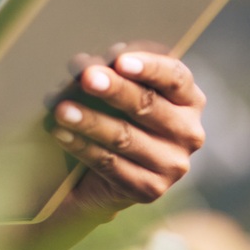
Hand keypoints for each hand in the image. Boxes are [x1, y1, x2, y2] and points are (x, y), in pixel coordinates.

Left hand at [47, 45, 206, 213]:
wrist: (107, 174)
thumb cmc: (116, 115)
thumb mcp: (120, 90)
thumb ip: (111, 72)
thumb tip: (84, 63)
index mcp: (188, 100)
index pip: (175, 77)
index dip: (149, 67)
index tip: (120, 60)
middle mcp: (188, 132)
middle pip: (148, 105)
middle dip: (115, 90)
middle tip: (87, 78)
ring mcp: (172, 164)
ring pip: (125, 137)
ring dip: (90, 120)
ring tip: (62, 109)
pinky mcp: (149, 188)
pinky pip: (110, 164)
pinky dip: (82, 146)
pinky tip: (61, 133)